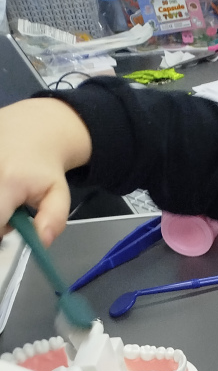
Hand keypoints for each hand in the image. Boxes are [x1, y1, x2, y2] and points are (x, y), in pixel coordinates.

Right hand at [0, 99, 90, 244]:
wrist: (33, 129)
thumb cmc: (45, 165)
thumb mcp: (59, 195)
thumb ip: (54, 220)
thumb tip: (43, 241)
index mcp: (9, 181)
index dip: (1, 230)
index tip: (10, 228)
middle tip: (9, 210)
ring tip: (5, 194)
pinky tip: (1, 185)